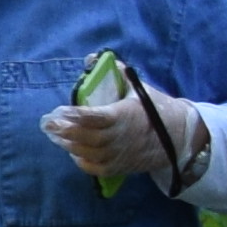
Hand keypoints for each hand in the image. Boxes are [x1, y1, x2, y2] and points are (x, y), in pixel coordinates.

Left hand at [46, 85, 181, 185]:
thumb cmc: (155, 109)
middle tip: (47, 124)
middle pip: (87, 137)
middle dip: (65, 131)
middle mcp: (120, 137)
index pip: (95, 117)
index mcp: (124, 115)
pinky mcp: (120, 167)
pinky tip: (73, 151)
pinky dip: (81, 161)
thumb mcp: (138, 88)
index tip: (60, 110)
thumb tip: (92, 58)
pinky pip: (96, 168)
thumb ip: (116, 73)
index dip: (75, 115)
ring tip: (55, 135)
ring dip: (69, 145)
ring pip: (88, 153)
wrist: (179, 136)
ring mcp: (120, 154)